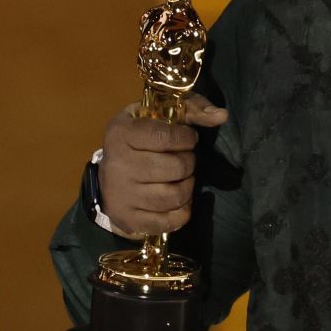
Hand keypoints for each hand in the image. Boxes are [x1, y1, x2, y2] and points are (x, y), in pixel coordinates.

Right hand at [97, 94, 228, 237]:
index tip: (188, 139)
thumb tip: (221, 115)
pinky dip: (182, 210)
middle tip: (183, 160)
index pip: (165, 138)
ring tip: (181, 179)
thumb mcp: (157, 115)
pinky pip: (171, 220)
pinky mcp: (129, 219)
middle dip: (188, 162)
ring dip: (187, 186)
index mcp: (121, 134)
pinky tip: (176, 199)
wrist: (108, 178)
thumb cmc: (139, 140)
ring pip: (175, 196)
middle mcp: (117, 165)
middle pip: (176, 168)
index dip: (186, 138)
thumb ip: (191, 109)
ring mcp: (121, 195)